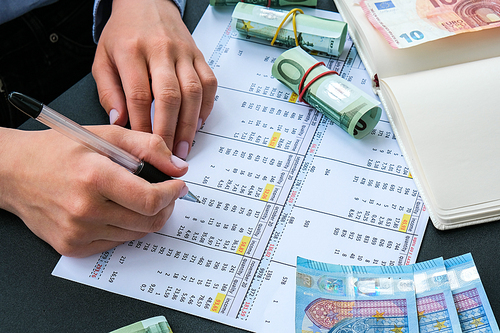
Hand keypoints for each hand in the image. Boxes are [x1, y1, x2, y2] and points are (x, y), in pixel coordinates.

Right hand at [0, 126, 189, 256]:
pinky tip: (118, 210)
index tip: (178, 186)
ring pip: (135, 233)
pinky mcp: (72, 247)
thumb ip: (148, 147)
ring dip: (148, 217)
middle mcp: (85, 209)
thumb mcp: (105, 135)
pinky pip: (116, 242)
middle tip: (167, 193)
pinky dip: (126, 227)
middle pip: (148, 221)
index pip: (151, 199)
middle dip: (166, 206)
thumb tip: (178, 167)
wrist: (13, 172)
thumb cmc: (57, 150)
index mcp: (94, 177)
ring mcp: (77, 232)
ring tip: (140, 198)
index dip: (173, 194)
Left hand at [92, 0, 217, 158]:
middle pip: (170, 96)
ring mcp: (183, 52)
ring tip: (184, 146)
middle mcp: (160, 50)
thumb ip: (108, 91)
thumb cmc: (123, 34)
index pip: (139, 95)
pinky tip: (198, 123)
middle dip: (170, 130)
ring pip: (193, 91)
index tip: (143, 146)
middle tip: (169, 155)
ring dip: (190, 123)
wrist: (146, 2)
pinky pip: (209, 83)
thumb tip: (119, 121)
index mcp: (132, 51)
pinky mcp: (198, 55)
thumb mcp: (103, 59)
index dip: (142, 124)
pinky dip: (206, 106)